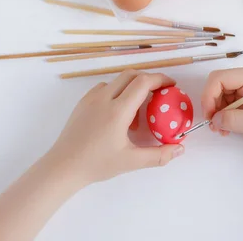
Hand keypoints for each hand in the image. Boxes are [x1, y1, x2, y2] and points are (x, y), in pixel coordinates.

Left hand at [47, 71, 184, 186]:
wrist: (63, 167)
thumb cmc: (96, 164)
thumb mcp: (131, 162)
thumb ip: (158, 155)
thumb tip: (179, 148)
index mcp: (118, 110)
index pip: (143, 82)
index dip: (160, 79)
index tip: (171, 85)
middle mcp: (104, 98)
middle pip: (131, 75)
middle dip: (148, 79)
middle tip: (159, 93)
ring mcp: (90, 99)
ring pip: (117, 81)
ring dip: (131, 87)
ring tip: (137, 111)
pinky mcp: (82, 103)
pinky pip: (104, 88)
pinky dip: (116, 93)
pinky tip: (118, 114)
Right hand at [201, 66, 242, 148]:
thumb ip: (234, 120)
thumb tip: (214, 119)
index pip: (219, 78)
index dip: (209, 96)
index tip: (209, 117)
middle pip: (218, 85)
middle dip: (212, 105)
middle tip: (214, 126)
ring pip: (220, 95)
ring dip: (217, 112)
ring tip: (222, 130)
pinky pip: (228, 103)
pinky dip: (223, 116)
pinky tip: (227, 128)